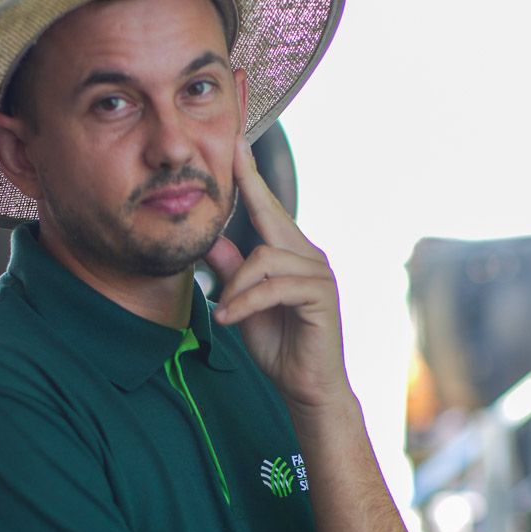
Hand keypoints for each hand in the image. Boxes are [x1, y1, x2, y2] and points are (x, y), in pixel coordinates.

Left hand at [206, 136, 350, 410]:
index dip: (252, 177)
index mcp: (291, 254)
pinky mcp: (321, 295)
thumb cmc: (278, 347)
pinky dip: (247, 301)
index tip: (237, 143)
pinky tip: (230, 319)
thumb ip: (231, 272)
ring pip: (265, 258)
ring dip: (237, 287)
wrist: (305, 388)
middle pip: (270, 216)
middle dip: (250, 185)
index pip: (267, 209)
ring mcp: (318, 273)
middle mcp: (308, 256)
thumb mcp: (242, 304)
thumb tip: (209, 241)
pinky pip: (275, 285)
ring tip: (224, 312)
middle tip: (230, 153)